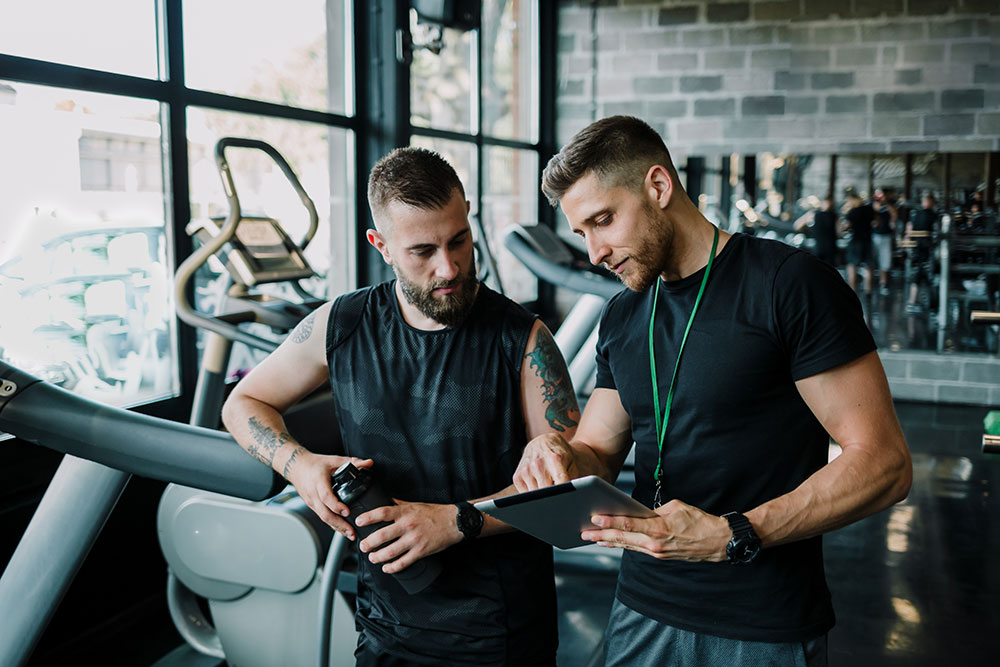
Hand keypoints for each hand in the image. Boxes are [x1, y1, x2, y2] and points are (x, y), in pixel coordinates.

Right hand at [285, 452, 372, 539]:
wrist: (296, 467)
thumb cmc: (314, 464)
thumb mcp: (334, 460)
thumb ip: (352, 462)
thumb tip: (369, 463)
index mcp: (319, 481)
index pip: (326, 497)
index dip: (336, 506)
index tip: (347, 512)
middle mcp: (313, 494)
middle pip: (325, 513)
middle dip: (339, 524)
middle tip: (352, 531)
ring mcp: (311, 502)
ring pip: (323, 518)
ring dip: (337, 528)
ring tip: (350, 534)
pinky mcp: (312, 506)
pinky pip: (322, 517)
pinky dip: (332, 524)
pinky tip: (342, 529)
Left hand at [355, 501, 461, 573]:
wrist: (454, 522)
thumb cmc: (434, 513)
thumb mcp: (415, 504)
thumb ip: (399, 504)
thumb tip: (385, 501)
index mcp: (405, 512)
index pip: (382, 513)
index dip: (368, 517)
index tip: (358, 522)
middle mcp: (408, 526)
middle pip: (382, 536)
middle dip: (369, 543)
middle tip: (363, 547)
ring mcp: (414, 540)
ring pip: (390, 552)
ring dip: (378, 557)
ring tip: (373, 558)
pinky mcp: (421, 552)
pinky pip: (403, 562)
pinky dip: (392, 567)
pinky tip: (387, 568)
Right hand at [513, 432, 579, 491]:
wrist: (542, 443)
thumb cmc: (559, 455)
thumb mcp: (571, 464)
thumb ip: (572, 480)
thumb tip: (570, 496)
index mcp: (554, 460)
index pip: (560, 485)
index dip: (564, 495)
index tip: (566, 500)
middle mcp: (538, 464)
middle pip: (546, 493)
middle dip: (553, 497)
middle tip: (557, 495)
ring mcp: (526, 471)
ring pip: (535, 497)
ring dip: (542, 497)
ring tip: (547, 486)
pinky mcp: (517, 477)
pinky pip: (525, 495)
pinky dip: (532, 495)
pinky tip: (538, 485)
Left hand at [581, 498, 730, 562]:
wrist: (718, 542)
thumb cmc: (700, 521)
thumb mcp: (676, 507)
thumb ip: (655, 510)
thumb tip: (641, 513)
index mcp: (659, 529)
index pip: (629, 525)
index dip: (610, 522)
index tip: (594, 519)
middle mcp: (655, 544)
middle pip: (623, 539)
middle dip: (601, 535)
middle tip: (583, 532)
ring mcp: (657, 553)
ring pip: (628, 545)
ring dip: (609, 542)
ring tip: (592, 538)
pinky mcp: (660, 556)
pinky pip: (637, 549)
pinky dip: (623, 545)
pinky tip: (612, 543)